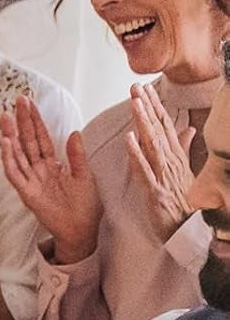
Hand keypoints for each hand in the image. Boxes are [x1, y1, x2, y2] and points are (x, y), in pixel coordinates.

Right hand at [0, 97, 100, 262]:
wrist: (82, 230)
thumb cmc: (85, 206)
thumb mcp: (85, 176)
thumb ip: (77, 155)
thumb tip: (74, 132)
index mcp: (52, 164)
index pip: (41, 138)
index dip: (35, 121)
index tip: (29, 103)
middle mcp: (38, 170)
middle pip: (27, 141)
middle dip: (22, 121)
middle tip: (17, 101)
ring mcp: (31, 180)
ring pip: (17, 154)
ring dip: (11, 136)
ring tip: (7, 118)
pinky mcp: (27, 193)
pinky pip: (15, 174)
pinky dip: (9, 159)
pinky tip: (7, 144)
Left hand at [124, 83, 195, 243]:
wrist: (190, 231)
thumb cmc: (186, 201)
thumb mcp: (184, 172)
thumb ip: (182, 149)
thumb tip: (188, 128)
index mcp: (176, 157)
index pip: (165, 126)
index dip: (154, 106)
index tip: (143, 88)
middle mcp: (172, 162)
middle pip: (158, 130)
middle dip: (147, 107)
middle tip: (135, 87)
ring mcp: (165, 176)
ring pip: (152, 144)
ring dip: (143, 123)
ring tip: (133, 103)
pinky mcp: (156, 192)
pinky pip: (145, 170)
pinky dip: (136, 154)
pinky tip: (128, 139)